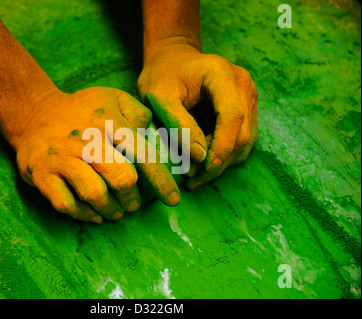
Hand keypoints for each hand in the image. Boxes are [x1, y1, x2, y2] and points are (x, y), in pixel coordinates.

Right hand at [13, 87, 179, 222]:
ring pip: (95, 194)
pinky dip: (85, 215)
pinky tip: (95, 215)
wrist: (33, 114)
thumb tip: (157, 133)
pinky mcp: (42, 175)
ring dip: (112, 209)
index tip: (172, 200)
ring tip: (117, 212)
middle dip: (133, 198)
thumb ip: (138, 112)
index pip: (142, 154)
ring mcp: (61, 158)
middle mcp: (85, 139)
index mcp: (107, 121)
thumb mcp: (111, 98)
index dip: (161, 181)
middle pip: (122, 179)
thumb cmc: (81, 110)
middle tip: (134, 204)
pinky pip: (67, 204)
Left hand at [138, 44, 257, 188]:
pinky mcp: (247, 108)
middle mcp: (243, 83)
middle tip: (192, 178)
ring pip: (246, 140)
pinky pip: (243, 138)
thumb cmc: (161, 76)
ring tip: (195, 176)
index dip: (221, 146)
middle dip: (219, 160)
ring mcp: (248, 95)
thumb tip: (201, 157)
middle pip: (242, 132)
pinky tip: (204, 166)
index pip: (233, 115)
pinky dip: (225, 155)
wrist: (172, 60)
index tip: (202, 168)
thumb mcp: (158, 97)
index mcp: (222, 74)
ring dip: (223, 162)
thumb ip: (178, 124)